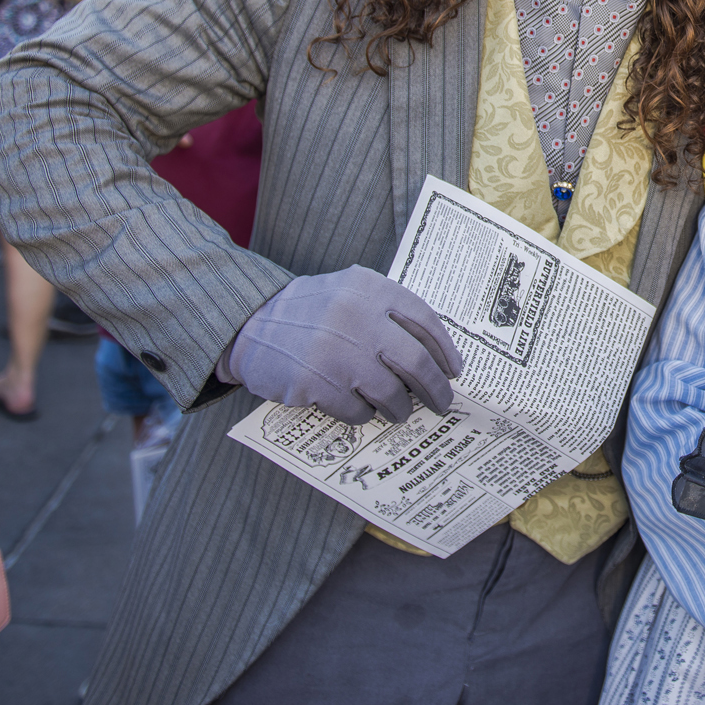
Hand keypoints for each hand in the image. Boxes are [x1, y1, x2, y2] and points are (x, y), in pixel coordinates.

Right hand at [223, 265, 462, 424]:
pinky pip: (358, 411)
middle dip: (435, 389)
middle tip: (442, 403)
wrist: (249, 326)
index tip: (454, 371)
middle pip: (416, 363)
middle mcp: (356, 318)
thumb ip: (387, 312)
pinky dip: (364, 414)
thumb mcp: (350, 292)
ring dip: (401, 408)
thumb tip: (435, 354)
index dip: (446, 350)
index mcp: (370, 289)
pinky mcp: (315, 385)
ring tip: (400, 410)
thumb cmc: (310, 312)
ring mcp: (336, 353)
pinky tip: (359, 408)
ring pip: (391, 393)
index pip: (425, 320)